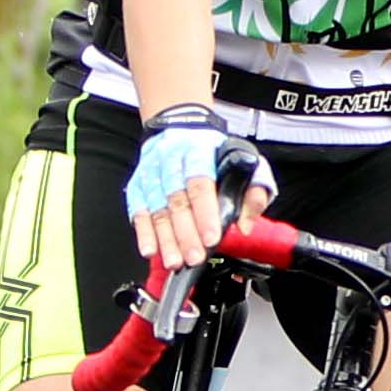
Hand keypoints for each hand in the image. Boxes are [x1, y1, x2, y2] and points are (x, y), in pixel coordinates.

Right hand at [125, 105, 268, 268]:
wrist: (180, 129)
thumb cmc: (214, 151)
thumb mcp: (244, 161)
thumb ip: (253, 191)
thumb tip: (246, 224)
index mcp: (198, 151)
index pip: (200, 184)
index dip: (205, 213)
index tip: (211, 237)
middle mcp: (170, 160)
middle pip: (176, 201)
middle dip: (185, 233)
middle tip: (195, 257)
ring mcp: (151, 174)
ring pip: (157, 210)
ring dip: (165, 239)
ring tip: (175, 261)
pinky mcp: (138, 186)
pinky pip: (138, 211)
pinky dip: (143, 233)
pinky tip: (150, 250)